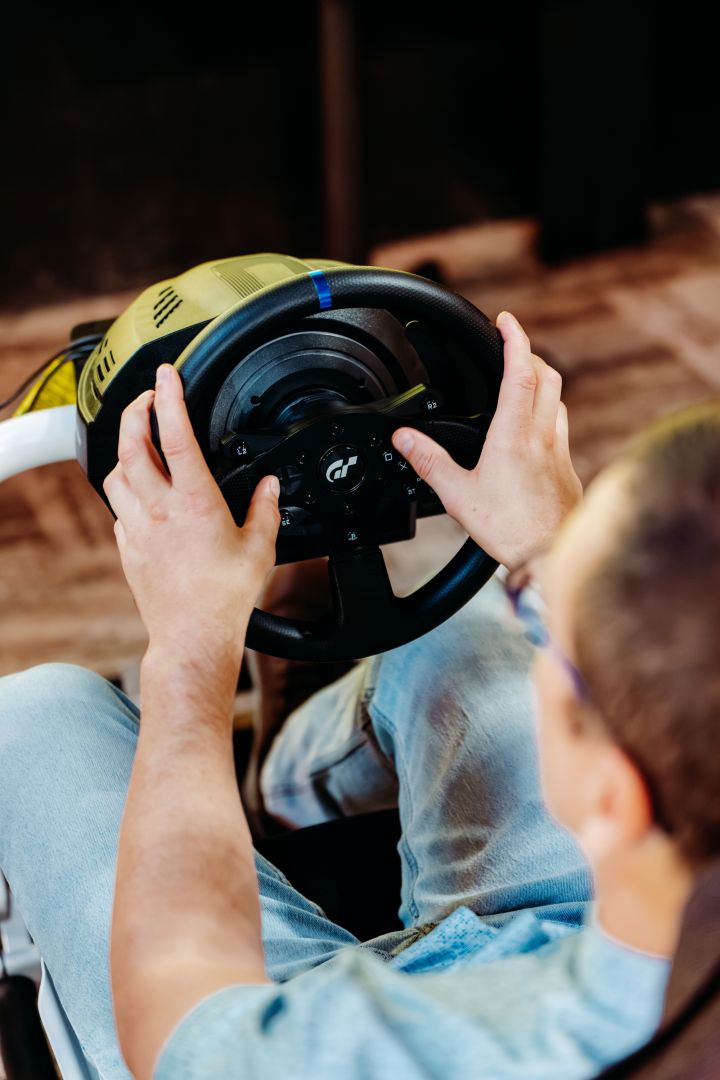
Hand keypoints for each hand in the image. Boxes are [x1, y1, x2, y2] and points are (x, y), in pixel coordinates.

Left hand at [102, 364, 279, 660]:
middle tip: (146, 399)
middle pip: (132, 445)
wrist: (193, 635)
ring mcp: (137, 528)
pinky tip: (141, 496)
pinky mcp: (127, 547)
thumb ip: (266, 509)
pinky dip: (126, 492)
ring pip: (116, 474)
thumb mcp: (260, 547)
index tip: (167, 376)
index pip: (176, 435)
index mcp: (195, 501)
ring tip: (141, 445)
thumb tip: (270, 486)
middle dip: (135, 413)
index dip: (170, 398)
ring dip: (126, 452)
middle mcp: (159, 509)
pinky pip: (118, 508)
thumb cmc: (225, 597)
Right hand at [391, 310, 580, 568]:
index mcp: (514, 435)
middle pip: (547, 377)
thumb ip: (429, 461)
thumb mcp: (457, 494)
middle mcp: (542, 436)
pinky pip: (561, 427)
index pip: (518, 372)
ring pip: (558, 400)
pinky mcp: (566, 469)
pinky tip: (535, 428)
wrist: (550, 555)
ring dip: (542, 381)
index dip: (513, 339)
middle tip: (510, 348)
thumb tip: (404, 437)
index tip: (505, 321)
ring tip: (522, 381)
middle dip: (528, 355)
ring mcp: (559, 451)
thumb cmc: (509, 529)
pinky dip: (549, 412)